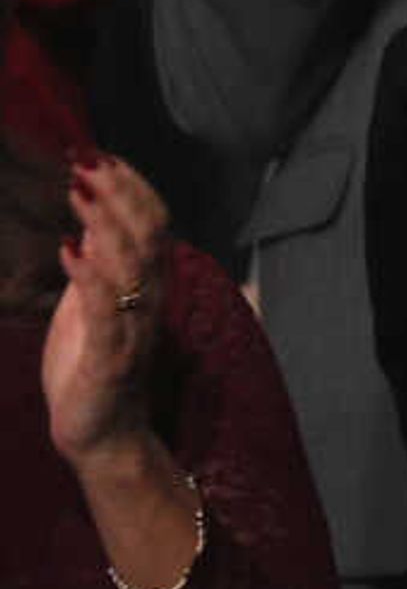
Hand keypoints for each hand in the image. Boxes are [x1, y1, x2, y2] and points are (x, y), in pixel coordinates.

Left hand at [43, 155, 169, 467]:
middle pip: (148, 233)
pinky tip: (70, 250)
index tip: (100, 153)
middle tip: (86, 160)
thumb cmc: (93, 368)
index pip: (154, 222)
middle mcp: (150, 301)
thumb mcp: (93, 305)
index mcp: (148, 285)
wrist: (101, 435)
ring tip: (78, 192)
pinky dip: (89, 278)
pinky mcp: (110, 359)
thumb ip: (100, 263)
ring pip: (133, 264)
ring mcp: (133, 329)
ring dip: (106, 223)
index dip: (132, 185)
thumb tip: (91, 215)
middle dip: (119, 192)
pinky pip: (105, 313)